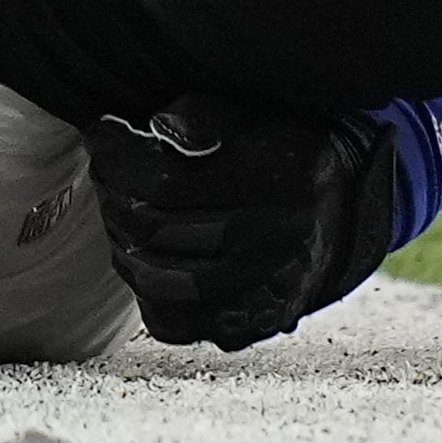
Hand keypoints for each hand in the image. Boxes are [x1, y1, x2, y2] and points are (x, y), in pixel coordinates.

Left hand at [84, 95, 397, 350]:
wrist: (338, 218)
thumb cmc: (285, 154)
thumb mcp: (258, 114)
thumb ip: (207, 113)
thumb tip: (157, 126)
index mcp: (283, 180)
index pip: (167, 181)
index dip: (120, 155)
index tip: (102, 132)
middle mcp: (278, 243)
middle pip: (154, 228)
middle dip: (114, 190)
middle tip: (106, 166)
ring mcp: (261, 295)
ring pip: (153, 276)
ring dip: (121, 237)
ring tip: (120, 205)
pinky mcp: (244, 329)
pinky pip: (167, 318)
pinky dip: (142, 283)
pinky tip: (142, 251)